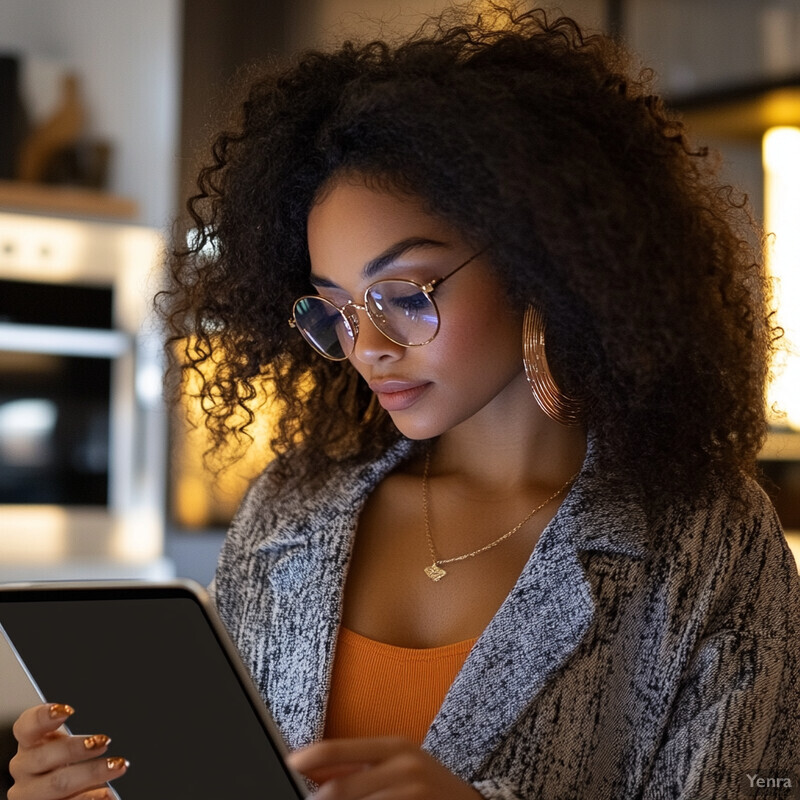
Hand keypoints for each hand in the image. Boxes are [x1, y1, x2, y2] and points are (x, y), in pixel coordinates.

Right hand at [8, 703, 128, 799]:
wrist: (56, 791)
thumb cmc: (65, 760)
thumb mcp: (68, 743)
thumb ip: (76, 738)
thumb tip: (102, 738)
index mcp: (29, 743)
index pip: (27, 727)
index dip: (44, 717)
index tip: (68, 710)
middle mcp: (23, 768)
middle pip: (44, 756)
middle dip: (76, 748)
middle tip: (104, 741)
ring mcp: (28, 793)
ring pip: (57, 784)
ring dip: (91, 773)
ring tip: (116, 766)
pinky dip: (88, 798)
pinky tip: (106, 793)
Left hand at [286, 736, 482, 798]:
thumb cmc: (427, 785)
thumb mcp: (396, 765)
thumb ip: (355, 768)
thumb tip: (309, 769)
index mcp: (393, 746)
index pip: (336, 750)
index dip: (307, 759)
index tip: (288, 765)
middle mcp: (403, 766)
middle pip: (340, 790)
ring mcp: (413, 793)